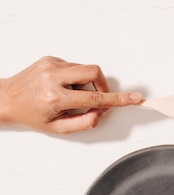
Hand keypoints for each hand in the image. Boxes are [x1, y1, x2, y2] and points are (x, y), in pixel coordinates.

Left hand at [0, 56, 141, 133]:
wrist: (6, 100)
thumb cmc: (31, 115)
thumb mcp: (59, 128)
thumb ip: (86, 122)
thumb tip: (103, 112)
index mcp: (55, 98)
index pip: (95, 99)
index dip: (117, 99)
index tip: (134, 98)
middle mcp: (53, 78)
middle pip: (94, 72)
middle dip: (102, 85)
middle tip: (97, 97)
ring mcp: (51, 65)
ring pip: (85, 69)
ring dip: (85, 83)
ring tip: (71, 94)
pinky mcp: (50, 59)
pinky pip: (74, 66)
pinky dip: (75, 78)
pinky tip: (63, 86)